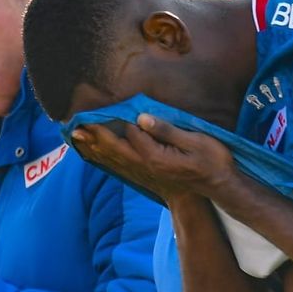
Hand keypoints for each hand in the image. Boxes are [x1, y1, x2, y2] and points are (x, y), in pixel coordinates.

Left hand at [71, 114, 236, 201]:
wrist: (217, 188)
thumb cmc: (212, 162)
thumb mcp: (196, 142)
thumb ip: (167, 130)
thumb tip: (141, 118)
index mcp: (155, 157)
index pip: (130, 133)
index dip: (119, 117)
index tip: (104, 103)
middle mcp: (145, 166)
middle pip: (114, 148)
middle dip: (95, 134)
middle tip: (75, 123)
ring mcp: (145, 173)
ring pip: (113, 159)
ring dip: (95, 146)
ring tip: (77, 136)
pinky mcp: (146, 175)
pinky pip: (119, 166)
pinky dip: (104, 158)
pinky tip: (97, 152)